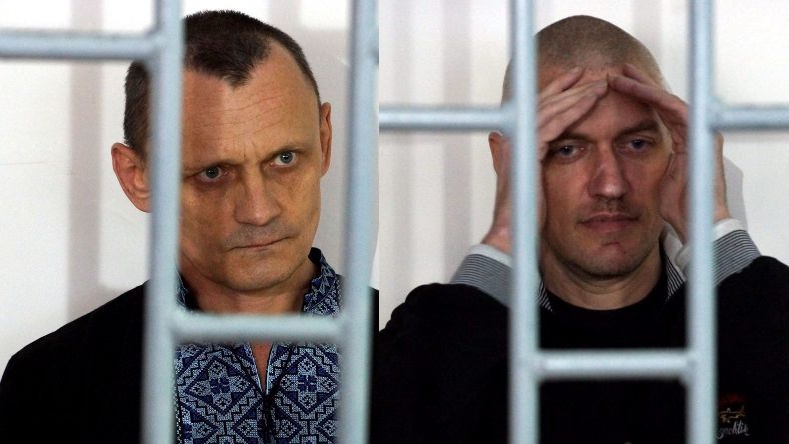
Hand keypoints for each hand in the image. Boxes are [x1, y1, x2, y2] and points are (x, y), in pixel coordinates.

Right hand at [483, 68, 606, 252]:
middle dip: (569, 88)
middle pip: (543, 103)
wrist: (512, 233)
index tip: (575, 82)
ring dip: (577, 94)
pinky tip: (591, 100)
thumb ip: (532, 165)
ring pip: (551, 109)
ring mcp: (519, 144)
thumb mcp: (531, 184)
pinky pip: (555, 123)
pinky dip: (574, 109)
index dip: (556, 94)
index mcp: (515, 145)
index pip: (536, 111)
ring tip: (599, 84)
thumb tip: (537, 155)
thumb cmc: (524, 215)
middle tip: (591, 75)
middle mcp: (514, 140)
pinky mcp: (528, 151)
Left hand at [608, 64, 729, 242]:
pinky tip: (637, 88)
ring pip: (667, 99)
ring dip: (643, 86)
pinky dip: (655, 97)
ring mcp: (700, 131)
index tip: (617, 87)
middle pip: (664, 100)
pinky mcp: (701, 134)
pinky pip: (675, 109)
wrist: (697, 220)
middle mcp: (694, 132)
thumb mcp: (655, 178)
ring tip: (621, 75)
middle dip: (640, 84)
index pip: (659, 112)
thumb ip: (647, 162)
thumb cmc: (678, 207)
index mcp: (684, 140)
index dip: (639, 98)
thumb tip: (624, 158)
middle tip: (618, 71)